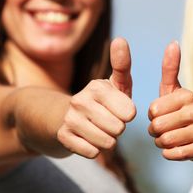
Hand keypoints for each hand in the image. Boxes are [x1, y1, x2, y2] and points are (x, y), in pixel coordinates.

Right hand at [57, 37, 135, 157]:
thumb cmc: (101, 102)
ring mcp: (70, 119)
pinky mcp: (63, 137)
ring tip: (98, 130)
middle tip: (107, 122)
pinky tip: (86, 140)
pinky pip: (92, 153)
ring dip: (106, 142)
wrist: (64, 118)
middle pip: (118, 129)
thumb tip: (120, 39)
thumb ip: (122, 65)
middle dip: (117, 130)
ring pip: (106, 143)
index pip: (129, 113)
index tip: (118, 109)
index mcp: (97, 86)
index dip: (127, 116)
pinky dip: (94, 150)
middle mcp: (81, 100)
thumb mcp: (115, 84)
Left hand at [148, 41, 192, 160]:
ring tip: (165, 139)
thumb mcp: (174, 88)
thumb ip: (170, 67)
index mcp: (187, 95)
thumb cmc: (182, 109)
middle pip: (159, 126)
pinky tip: (172, 149)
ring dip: (162, 142)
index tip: (158, 114)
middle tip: (159, 130)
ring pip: (168, 140)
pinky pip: (179, 153)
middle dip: (155, 130)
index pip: (153, 109)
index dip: (151, 115)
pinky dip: (171, 153)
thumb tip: (173, 42)